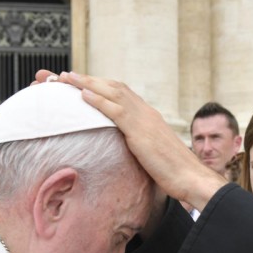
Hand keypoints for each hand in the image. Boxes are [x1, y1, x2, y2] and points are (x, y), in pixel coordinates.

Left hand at [33, 70, 226, 211]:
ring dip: (87, 82)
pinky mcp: (141, 130)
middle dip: (86, 79)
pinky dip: (98, 100)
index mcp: (146, 116)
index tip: (78, 84)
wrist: (190, 177)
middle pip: (111, 87)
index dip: (97, 86)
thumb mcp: (150, 154)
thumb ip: (136, 145)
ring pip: (112, 92)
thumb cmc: (172, 171)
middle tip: (62, 75)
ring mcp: (143, 119)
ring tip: (65, 77)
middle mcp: (144, 112)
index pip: (118, 94)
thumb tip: (123, 150)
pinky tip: (82, 94)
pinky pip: (116, 110)